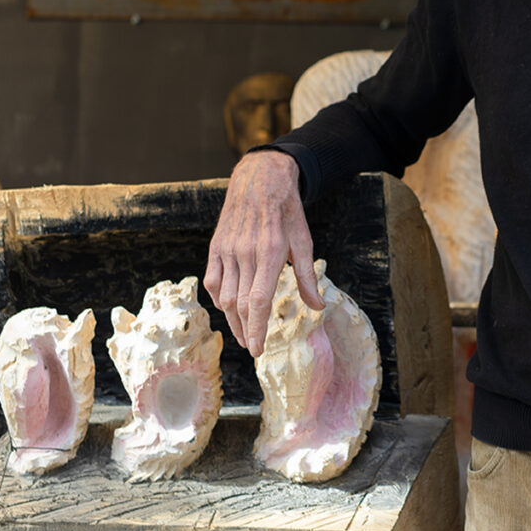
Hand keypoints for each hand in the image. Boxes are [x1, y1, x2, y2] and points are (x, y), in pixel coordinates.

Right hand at [204, 150, 320, 356]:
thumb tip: (317, 307)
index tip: (257, 350)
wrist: (260, 180)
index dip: (256, 328)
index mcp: (270, 252)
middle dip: (246, 330)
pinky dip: (219, 299)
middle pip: (240, 303)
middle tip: (252, 347)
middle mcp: (245, 252)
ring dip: (232, 319)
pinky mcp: (216, 246)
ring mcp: (227, 249)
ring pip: (224, 296)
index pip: (258, 300)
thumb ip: (307, 277)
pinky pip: (212, 280)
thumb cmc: (286, 212)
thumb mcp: (304, 241)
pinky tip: (229, 307)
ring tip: (243, 333)